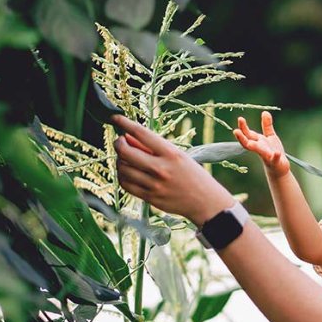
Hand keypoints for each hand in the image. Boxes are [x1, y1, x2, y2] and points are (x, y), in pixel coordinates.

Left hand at [113, 115, 237, 223]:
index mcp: (171, 154)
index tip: (115, 118)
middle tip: (120, 142)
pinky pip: (126, 185)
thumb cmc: (193, 175)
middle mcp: (161, 169)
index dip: (124, 123)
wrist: (205, 202)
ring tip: (126, 159)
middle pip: (126, 152)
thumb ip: (153, 147)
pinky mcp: (150, 198)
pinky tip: (128, 173)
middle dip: (118, 143)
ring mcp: (154, 185)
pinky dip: (123, 176)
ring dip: (120, 161)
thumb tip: (128, 136)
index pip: (142, 133)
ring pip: (122, 169)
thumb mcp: (177, 155)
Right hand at [233, 111, 290, 177]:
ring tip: (251, 144)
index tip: (240, 119)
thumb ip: (267, 125)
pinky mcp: (275, 162)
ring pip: (259, 151)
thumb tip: (265, 112)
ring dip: (255, 147)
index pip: (248, 134)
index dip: (243, 127)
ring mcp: (267, 156)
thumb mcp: (270, 136)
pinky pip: (275, 159)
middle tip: (236, 131)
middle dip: (242, 138)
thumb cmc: (272, 151)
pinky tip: (277, 153)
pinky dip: (275, 156)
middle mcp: (259, 149)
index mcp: (258, 142)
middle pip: (248, 143)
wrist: (279, 167)